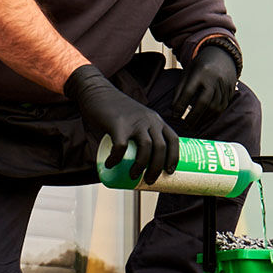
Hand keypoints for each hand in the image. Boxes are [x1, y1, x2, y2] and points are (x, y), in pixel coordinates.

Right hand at [64, 65, 178, 182]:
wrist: (98, 92)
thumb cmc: (117, 111)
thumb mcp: (138, 119)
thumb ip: (142, 133)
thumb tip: (141, 162)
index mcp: (156, 120)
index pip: (173, 140)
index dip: (174, 157)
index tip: (170, 172)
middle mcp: (149, 120)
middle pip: (161, 148)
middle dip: (157, 168)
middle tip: (149, 180)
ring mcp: (135, 122)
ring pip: (145, 149)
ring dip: (140, 167)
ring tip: (132, 176)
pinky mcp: (118, 124)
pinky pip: (120, 147)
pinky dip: (116, 159)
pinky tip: (110, 165)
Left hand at [171, 43, 237, 127]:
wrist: (222, 55)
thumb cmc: (200, 66)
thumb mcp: (188, 72)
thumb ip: (180, 89)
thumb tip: (173, 109)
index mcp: (200, 72)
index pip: (188, 92)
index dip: (181, 105)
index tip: (175, 116)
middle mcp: (214, 78)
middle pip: (204, 101)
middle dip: (194, 116)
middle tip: (186, 125)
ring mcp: (224, 84)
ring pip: (215, 106)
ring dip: (204, 118)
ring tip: (195, 124)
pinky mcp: (231, 89)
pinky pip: (224, 105)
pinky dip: (214, 114)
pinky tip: (206, 118)